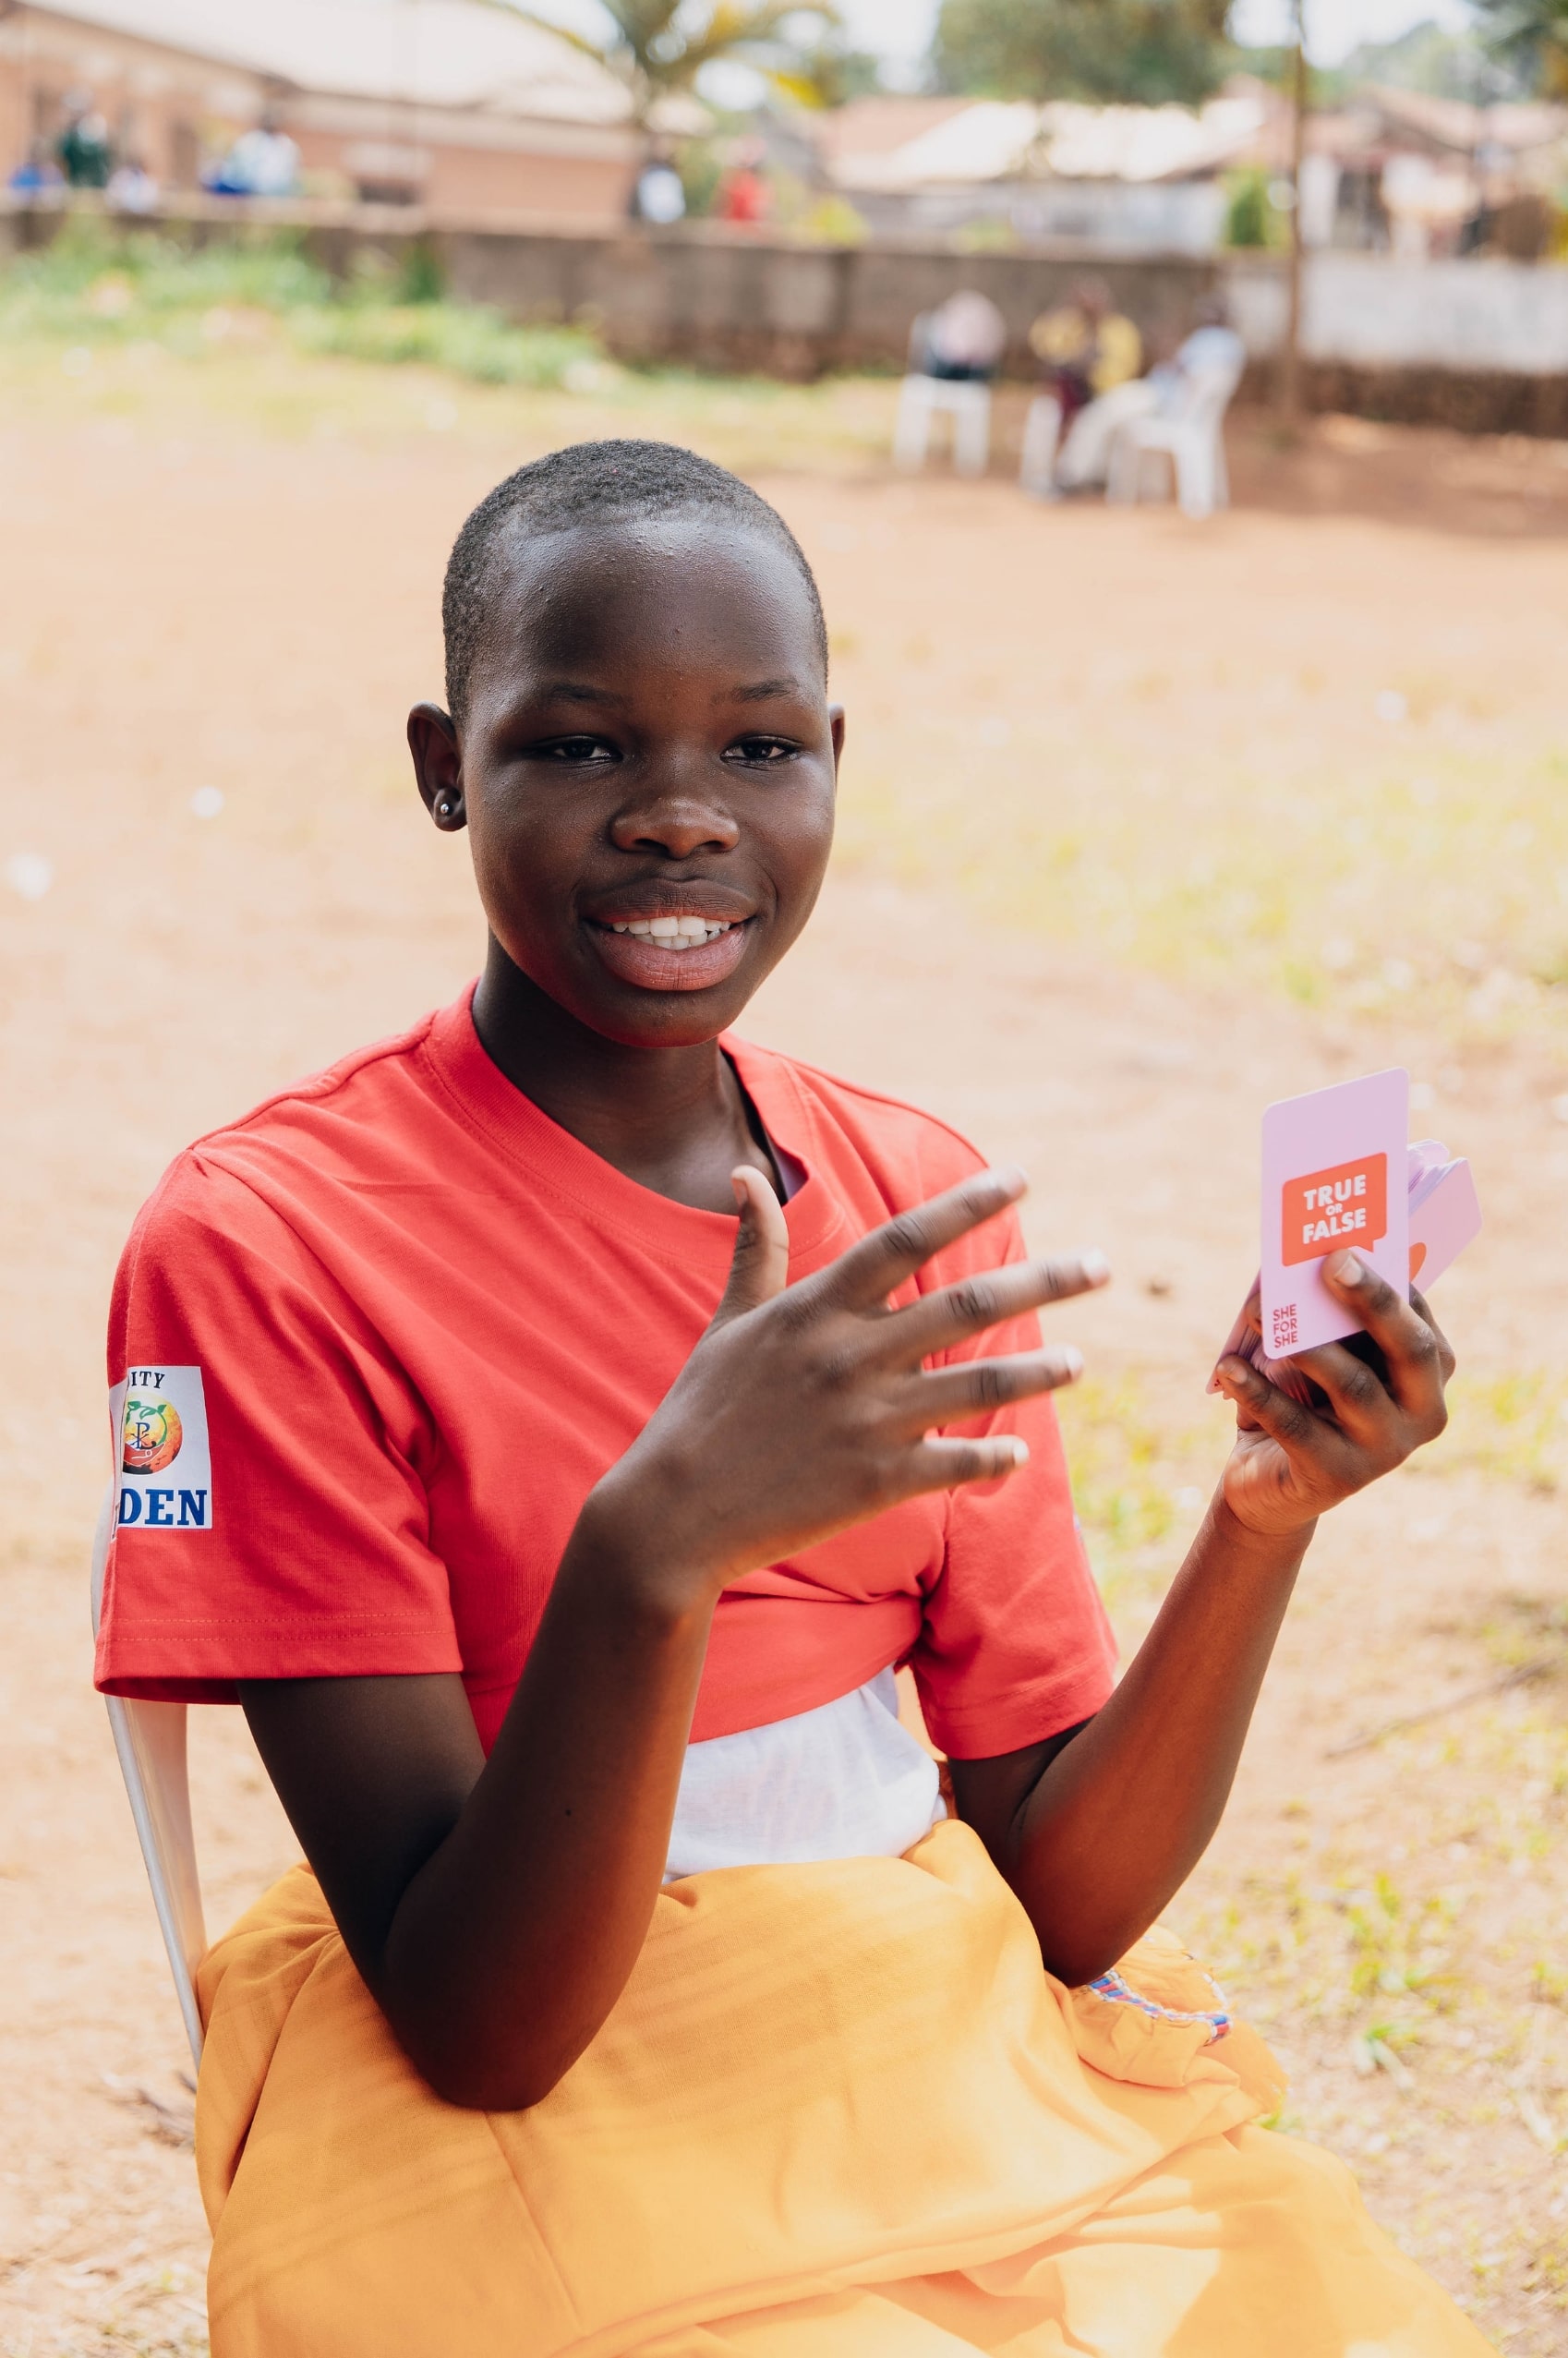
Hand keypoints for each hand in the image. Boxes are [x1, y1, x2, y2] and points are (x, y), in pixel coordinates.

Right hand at [588, 1166, 1106, 1601]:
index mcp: (815, 1310)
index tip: (1021, 1178)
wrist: (673, 1515)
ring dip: (1037, 1370)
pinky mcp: (874, 1483)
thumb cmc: (700, 1412)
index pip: (903, 1240)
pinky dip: (992, 1457)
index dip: (965, 1204)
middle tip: (1101, 1264)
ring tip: (1080, 1360)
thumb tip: (743, 1173)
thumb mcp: (729, 1323)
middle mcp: (849, 1357)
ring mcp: (866, 1422)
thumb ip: (755, 1248)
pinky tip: (1019, 1452)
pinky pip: (954, 1462)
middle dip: (1041, 1281)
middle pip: (964, 1305)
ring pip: (977, 1386)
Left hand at [1213, 1252, 1453, 1538]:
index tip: (1351, 1243)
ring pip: (1353, 1385)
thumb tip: (1295, 1262)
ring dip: (1304, 1344)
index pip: (1419, 1318)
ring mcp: (1386, 1451)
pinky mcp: (1338, 1477)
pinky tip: (1229, 1366)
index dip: (1390, 1279)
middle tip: (1333, 1262)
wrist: (1268, 1485)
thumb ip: (1324, 1317)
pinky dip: (1258, 1392)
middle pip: (1410, 1348)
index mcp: (1428, 1375)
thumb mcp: (1318, 1356)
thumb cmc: (1300, 1400)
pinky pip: (1297, 1426)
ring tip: (1258, 1312)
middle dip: (1374, 1300)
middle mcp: (1423, 1414)